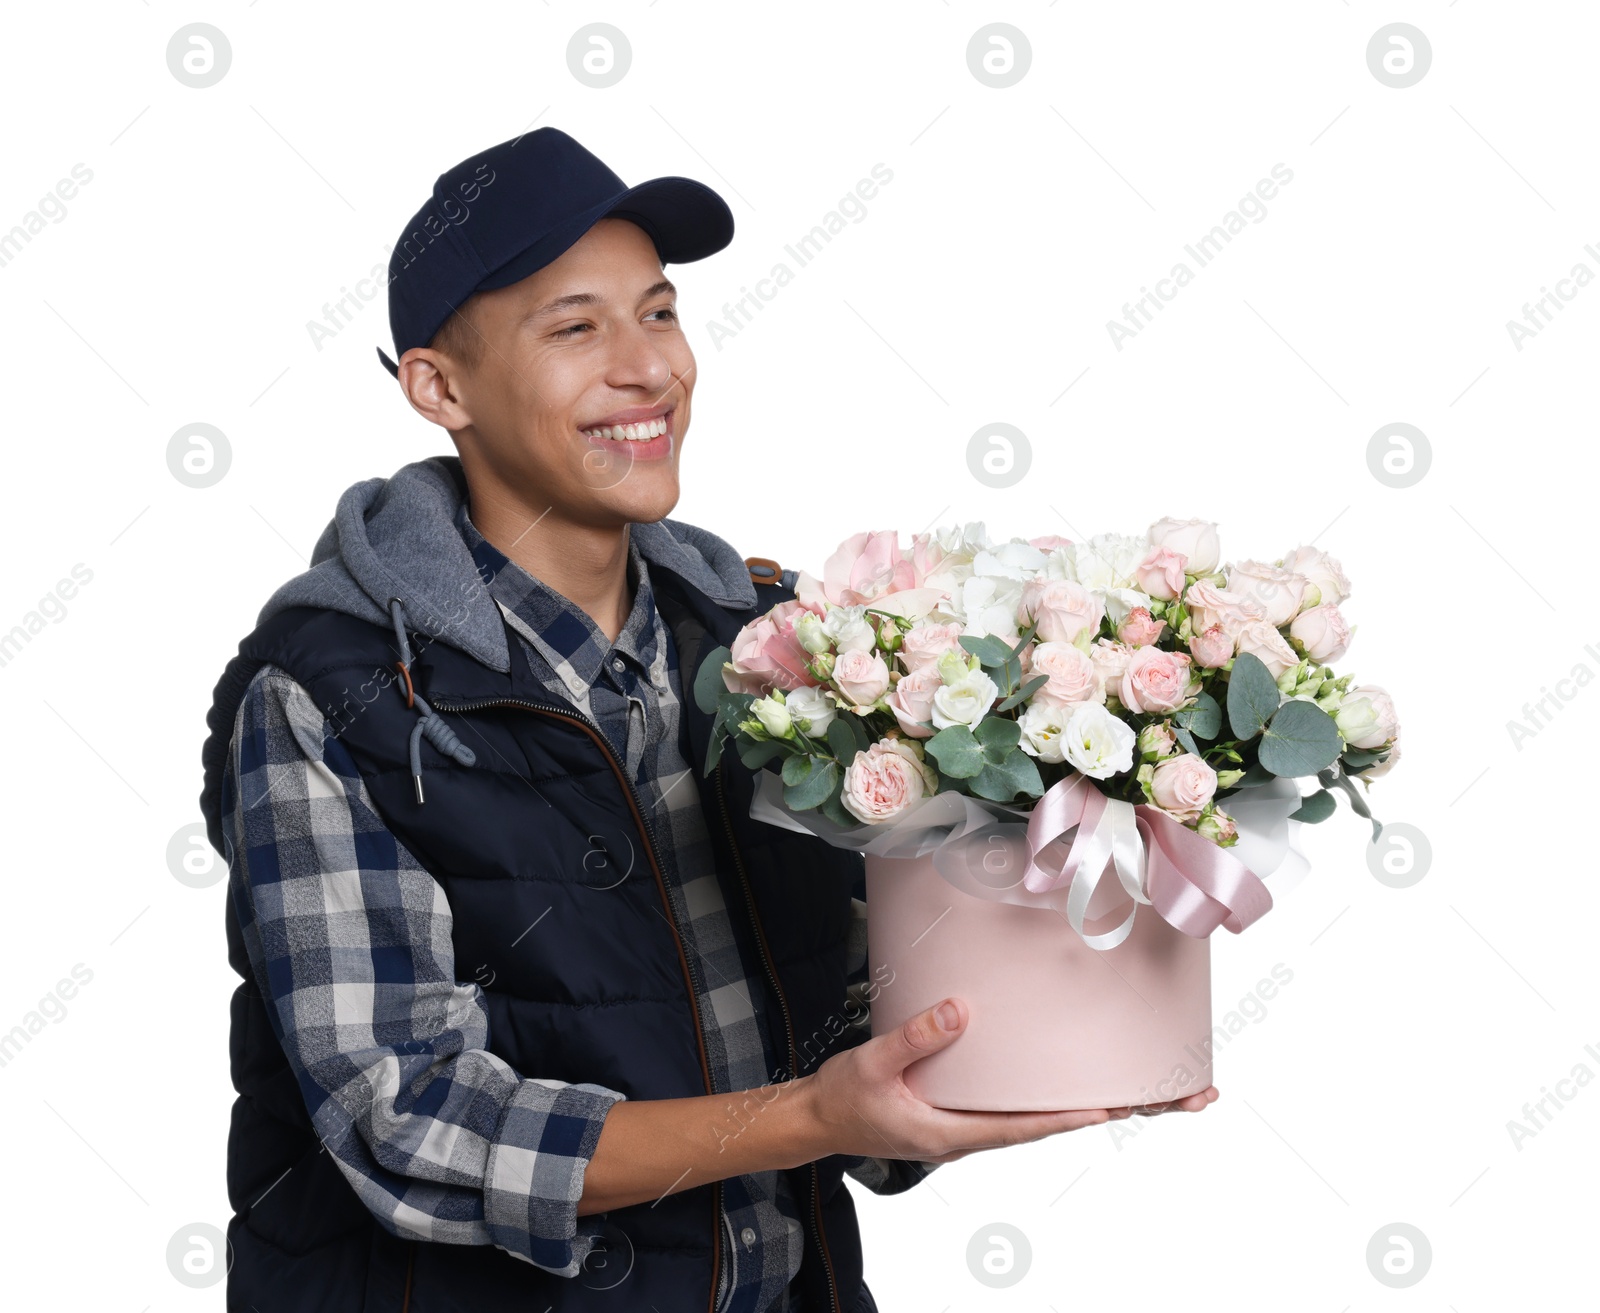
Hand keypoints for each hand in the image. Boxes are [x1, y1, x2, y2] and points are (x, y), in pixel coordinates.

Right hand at [797, 997, 1218, 1165]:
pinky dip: (1065, 1095)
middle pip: (1059, 1123)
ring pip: (1048, 1116)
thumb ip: (916, 1038)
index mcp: (956, 1132)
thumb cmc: (845, 1099)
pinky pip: (1026, 1104)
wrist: (819, 1120)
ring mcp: (977, 1122)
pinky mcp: (970, 1108)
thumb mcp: (873, 1065)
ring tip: (1159, 1091)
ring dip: (1104, 1103)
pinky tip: (1089, 1081)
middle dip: (1126, 1110)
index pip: (1027, 1126)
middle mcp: (977, 1132)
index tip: (1118, 1108)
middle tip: (1187, 1098)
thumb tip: (962, 1011)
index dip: (1072, 1116)